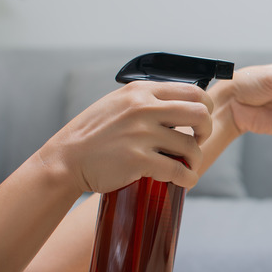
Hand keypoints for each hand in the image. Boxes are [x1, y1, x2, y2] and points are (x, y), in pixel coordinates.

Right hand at [38, 81, 212, 192]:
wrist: (65, 160)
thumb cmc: (93, 134)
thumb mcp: (117, 103)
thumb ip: (146, 100)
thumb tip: (180, 105)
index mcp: (140, 92)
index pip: (192, 91)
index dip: (205, 107)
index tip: (200, 120)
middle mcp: (142, 109)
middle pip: (199, 114)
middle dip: (206, 130)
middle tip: (200, 140)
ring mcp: (141, 134)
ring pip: (190, 146)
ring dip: (195, 159)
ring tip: (188, 166)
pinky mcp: (138, 160)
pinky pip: (177, 170)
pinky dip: (188, 178)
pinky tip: (186, 181)